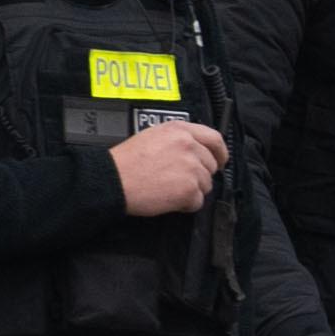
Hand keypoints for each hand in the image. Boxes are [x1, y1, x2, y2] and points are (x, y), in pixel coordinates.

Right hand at [111, 119, 228, 216]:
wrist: (113, 180)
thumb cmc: (127, 162)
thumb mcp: (153, 136)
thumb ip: (178, 139)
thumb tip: (196, 150)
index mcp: (180, 130)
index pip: (215, 138)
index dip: (220, 152)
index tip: (220, 161)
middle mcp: (189, 146)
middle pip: (211, 165)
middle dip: (199, 175)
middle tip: (178, 180)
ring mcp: (191, 167)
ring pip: (206, 185)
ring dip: (191, 190)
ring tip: (167, 188)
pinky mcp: (189, 189)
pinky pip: (197, 201)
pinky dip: (185, 204)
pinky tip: (168, 198)